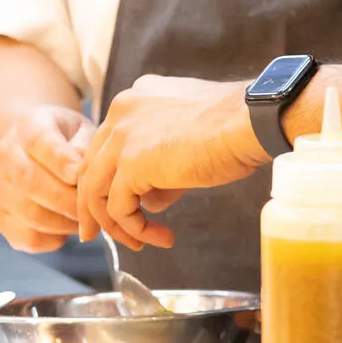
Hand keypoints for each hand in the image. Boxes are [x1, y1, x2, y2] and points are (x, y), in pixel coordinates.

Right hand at [0, 105, 92, 253]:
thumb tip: (84, 173)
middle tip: (92, 209)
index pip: (39, 141)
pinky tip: (67, 231)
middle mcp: (7, 155)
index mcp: (30, 126)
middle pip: (31, 182)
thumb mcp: (83, 129)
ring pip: (28, 213)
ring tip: (85, 221)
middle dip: (67, 199)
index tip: (80, 175)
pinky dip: (50, 239)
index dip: (60, 161)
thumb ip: (86, 146)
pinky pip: (24, 237)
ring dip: (62, 222)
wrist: (36, 150)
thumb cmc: (69, 139)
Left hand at [76, 75, 267, 250]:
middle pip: (91, 169)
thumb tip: (149, 198)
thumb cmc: (232, 126)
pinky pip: (119, 208)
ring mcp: (123, 136)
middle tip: (99, 236)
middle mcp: (122, 111)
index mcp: (135, 99)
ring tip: (142, 243)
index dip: (104, 180)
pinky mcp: (131, 163)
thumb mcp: (184, 136)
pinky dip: (135, 228)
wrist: (250, 120)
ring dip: (118, 225)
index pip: (104, 146)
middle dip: (94, 208)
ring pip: (97, 192)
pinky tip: (161, 235)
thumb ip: (158, 161)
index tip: (111, 208)